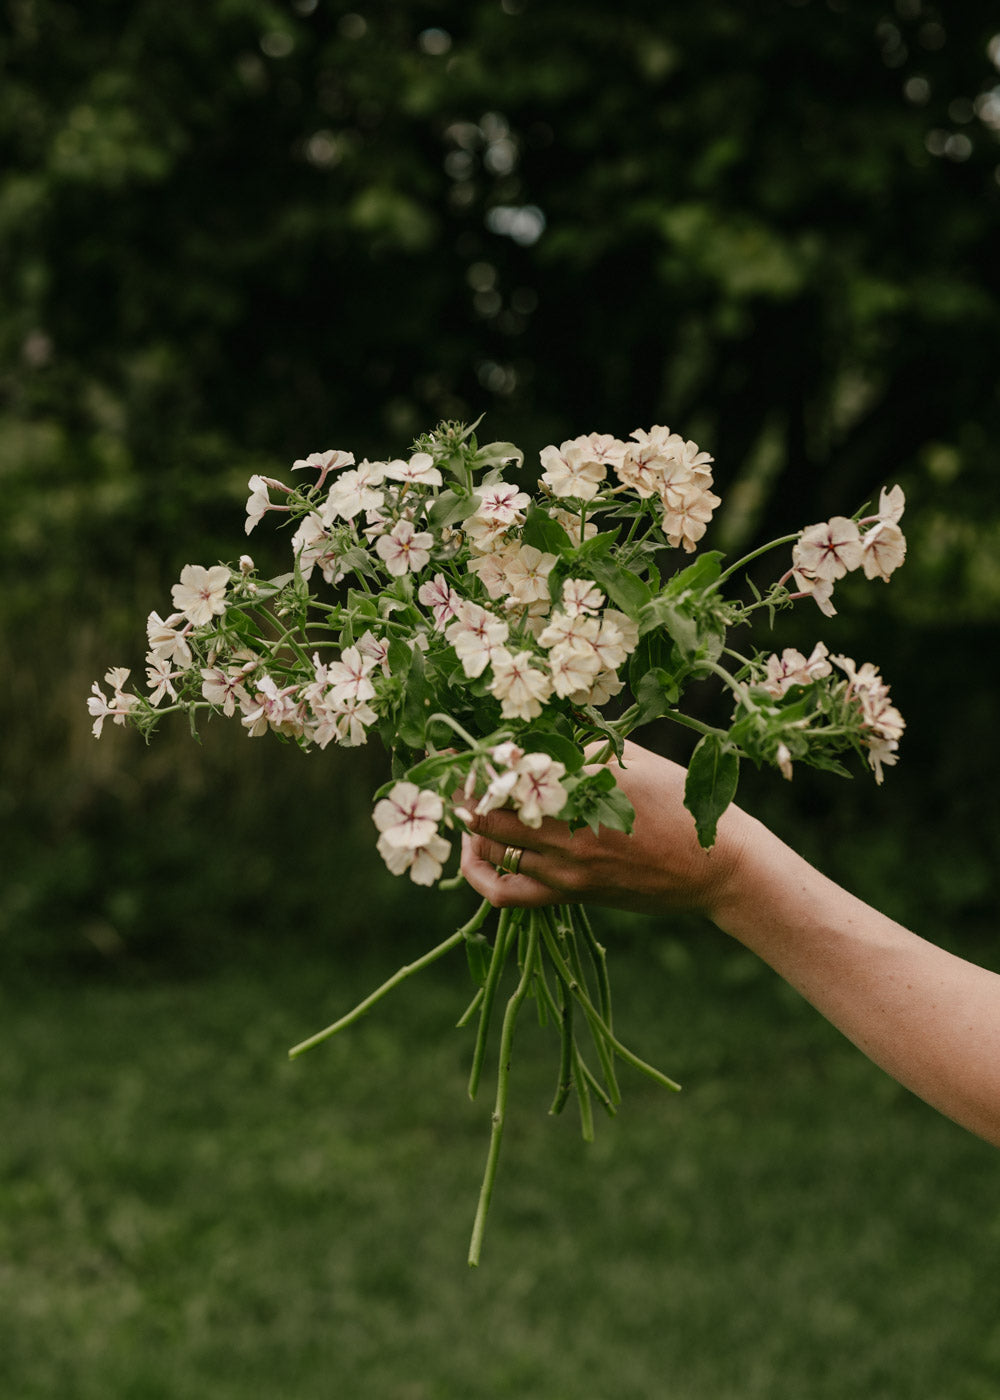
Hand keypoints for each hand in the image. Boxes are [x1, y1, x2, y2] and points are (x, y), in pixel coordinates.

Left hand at [461, 740, 751, 917]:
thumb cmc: (680, 804)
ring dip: (471, 826)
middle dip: (466, 791)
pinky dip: (481, 874)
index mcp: (589, 785)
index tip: (461, 748)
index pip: (514, 769)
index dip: (480, 759)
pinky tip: (476, 853)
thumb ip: (586, 744)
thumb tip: (541, 726)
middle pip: (491, 809)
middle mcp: (572, 828)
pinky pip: (507, 892)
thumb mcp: (636, 760)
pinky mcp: (571, 894)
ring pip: (492, 847)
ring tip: (467, 806)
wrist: (717, 867)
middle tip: (456, 775)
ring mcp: (568, 866)